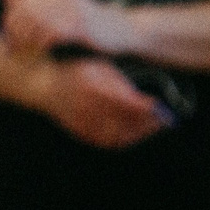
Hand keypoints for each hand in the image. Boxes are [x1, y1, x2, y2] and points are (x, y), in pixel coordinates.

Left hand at [2, 0, 127, 59]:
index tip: (8, 39)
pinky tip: (38, 55)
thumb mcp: (65, 11)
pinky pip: (51, 33)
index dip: (10, 21)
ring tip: (22, 54)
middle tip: (12, 50)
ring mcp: (72, 9)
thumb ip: (40, 6)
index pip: (22, 3)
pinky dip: (40, 45)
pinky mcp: (81, 25)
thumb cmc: (92, 25)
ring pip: (36, 22)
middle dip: (15, 32)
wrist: (127, 31)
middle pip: (25, 12)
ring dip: (25, 40)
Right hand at [30, 55, 172, 148]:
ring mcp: (81, 121)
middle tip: (163, 120)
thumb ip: (123, 84)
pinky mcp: (79, 130)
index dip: (147, 109)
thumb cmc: (77, 70)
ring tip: (150, 127)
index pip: (126, 104)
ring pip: (116, 135)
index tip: (162, 108)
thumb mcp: (101, 68)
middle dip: (147, 123)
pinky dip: (121, 140)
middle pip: (124, 122)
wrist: (46, 84)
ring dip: (136, 134)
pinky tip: (132, 133)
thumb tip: (148, 102)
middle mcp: (86, 106)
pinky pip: (104, 141)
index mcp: (92, 86)